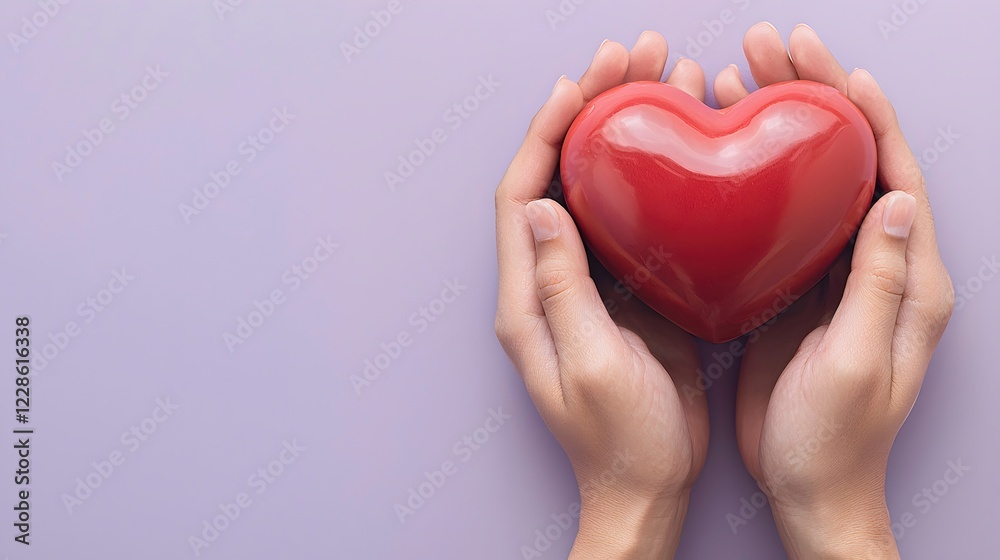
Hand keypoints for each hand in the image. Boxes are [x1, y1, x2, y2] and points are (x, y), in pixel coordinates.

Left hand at [495, 32, 710, 558]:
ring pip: (600, 192)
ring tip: (665, 82)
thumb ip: (561, 286)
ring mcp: (591, 285)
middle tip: (634, 60)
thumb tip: (539, 206)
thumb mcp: (590, 364)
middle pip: (559, 178)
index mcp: (527, 299)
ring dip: (625, 136)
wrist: (646, 488)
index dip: (546, 135)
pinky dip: (656, 179)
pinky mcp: (630, 295)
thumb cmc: (619, 441)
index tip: (580, 87)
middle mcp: (550, 282)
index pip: (522, 195)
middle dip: (589, 114)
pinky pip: (635, 222)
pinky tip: (688, 150)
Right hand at [715, 23, 954, 558]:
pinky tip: (721, 155)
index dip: (866, 117)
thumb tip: (891, 200)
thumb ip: (876, 284)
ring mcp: (831, 277)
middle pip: (849, 161)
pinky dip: (751, 179)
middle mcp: (874, 267)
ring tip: (738, 80)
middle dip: (814, 100)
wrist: (809, 488)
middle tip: (770, 50)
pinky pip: (777, 220)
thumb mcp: (855, 365)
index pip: (895, 175)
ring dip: (778, 128)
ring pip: (809, 181)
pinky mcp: (793, 292)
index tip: (830, 71)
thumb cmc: (835, 440)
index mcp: (908, 282)